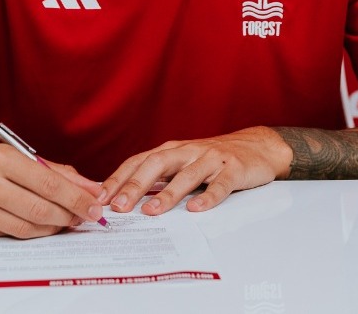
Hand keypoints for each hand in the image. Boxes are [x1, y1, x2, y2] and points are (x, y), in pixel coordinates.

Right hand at [0, 141, 105, 238]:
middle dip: (68, 216)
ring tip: (64, 221)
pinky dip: (29, 232)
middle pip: (39, 208)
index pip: (49, 183)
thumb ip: (52, 170)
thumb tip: (89, 187)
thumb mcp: (14, 154)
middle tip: (84, 217)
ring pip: (25, 227)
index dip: (77, 198)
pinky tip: (39, 225)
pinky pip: (8, 234)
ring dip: (51, 227)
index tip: (96, 206)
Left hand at [99, 127, 291, 215]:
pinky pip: (220, 184)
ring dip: (168, 194)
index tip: (99, 197)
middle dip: (135, 185)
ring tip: (152, 211)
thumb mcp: (183, 162)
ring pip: (187, 175)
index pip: (138, 162)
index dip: (118, 178)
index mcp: (172, 151)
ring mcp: (212, 159)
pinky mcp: (234, 169)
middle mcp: (188, 151)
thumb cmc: (213, 158)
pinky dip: (208, 197)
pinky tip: (196, 209)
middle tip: (118, 206)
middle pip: (156, 165)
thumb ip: (158, 176)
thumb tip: (123, 197)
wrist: (258, 146)